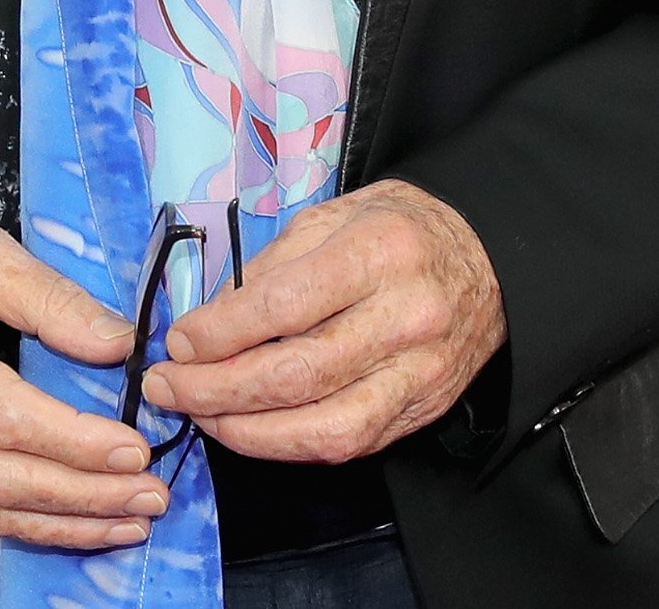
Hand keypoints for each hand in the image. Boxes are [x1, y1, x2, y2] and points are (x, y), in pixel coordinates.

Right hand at [0, 174, 167, 547]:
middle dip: (82, 497)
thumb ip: (50, 297)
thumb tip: (118, 344)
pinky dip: (20, 522)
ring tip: (125, 521)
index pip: (4, 418)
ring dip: (58, 523)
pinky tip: (69, 520)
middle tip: (149, 497)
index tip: (134, 449)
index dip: (73, 443)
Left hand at [139, 179, 504, 463]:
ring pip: (322, 428)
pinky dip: (288, 444)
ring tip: (201, 415)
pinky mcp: (421, 411)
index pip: (286, 305)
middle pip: (297, 374)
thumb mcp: (337, 214)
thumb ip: (276, 264)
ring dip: (246, 432)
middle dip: (217, 389)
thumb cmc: (402, 229)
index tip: (178, 342)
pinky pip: (348, 444)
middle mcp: (405, 318)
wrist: (492, 261)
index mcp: (379, 253)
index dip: (221, 332)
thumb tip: (211, 318)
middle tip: (166, 386)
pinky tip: (250, 428)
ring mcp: (418, 374)